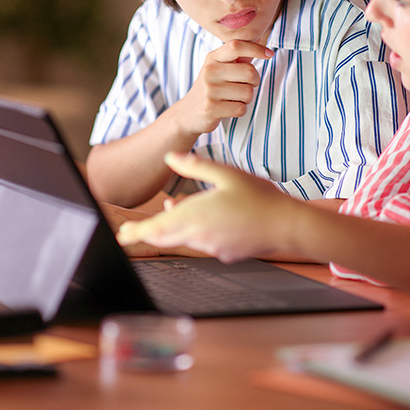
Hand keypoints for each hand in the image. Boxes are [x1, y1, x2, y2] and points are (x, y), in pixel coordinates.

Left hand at [117, 153, 296, 262]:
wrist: (287, 226)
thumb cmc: (259, 197)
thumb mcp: (226, 174)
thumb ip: (195, 166)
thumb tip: (171, 156)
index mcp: (196, 215)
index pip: (157, 228)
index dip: (136, 232)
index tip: (122, 234)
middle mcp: (200, 235)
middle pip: (165, 237)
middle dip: (147, 234)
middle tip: (129, 233)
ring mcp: (213, 247)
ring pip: (184, 239)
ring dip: (173, 227)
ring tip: (171, 209)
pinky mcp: (226, 253)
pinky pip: (203, 242)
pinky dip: (194, 232)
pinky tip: (201, 219)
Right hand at [176, 40, 272, 134]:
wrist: (189, 113)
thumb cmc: (211, 88)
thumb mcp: (219, 68)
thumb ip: (239, 58)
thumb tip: (262, 43)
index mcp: (213, 58)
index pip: (236, 46)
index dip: (256, 48)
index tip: (269, 54)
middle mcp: (210, 71)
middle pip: (250, 72)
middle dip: (254, 81)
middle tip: (244, 85)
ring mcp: (209, 90)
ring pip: (248, 93)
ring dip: (246, 99)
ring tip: (233, 98)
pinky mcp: (211, 108)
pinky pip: (241, 109)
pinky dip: (240, 110)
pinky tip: (228, 108)